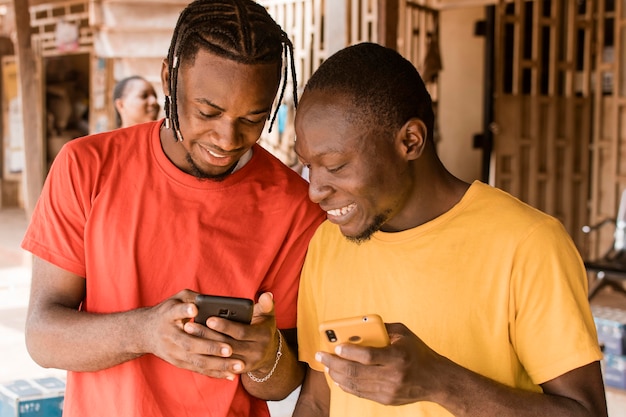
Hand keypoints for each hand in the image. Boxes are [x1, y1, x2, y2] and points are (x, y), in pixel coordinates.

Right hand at [140, 289, 240, 378]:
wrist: (144, 333)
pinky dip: (215, 372)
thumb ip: (192, 297)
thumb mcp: (175, 299)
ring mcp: (174, 352)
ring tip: (238, 365)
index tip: (194, 308)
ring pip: (197, 361)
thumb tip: (212, 300)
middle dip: (211, 347)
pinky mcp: (179, 362)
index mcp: (168, 316)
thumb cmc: (167, 312)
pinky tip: (230, 374)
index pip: (175, 312)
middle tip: (230, 348)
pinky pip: (199, 369)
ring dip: (218, 364)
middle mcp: (170, 336)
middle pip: (190, 343)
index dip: (184, 310)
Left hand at [182, 292, 280, 379]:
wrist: (269, 354)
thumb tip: (266, 295)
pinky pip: (221, 365)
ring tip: (187, 335)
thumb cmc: (263, 328)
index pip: (241, 332)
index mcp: (263, 335)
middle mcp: (257, 351)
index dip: (225, 326)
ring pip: (222, 356)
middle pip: (228, 344)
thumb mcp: (268, 315)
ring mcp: (248, 363)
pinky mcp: (239, 370)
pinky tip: (193, 349)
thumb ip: (267, 304)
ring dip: (203, 346)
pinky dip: (207, 357)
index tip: (209, 319)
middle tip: (189, 326)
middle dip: (208, 335)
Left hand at [316, 322, 442, 405]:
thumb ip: (381, 328)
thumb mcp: (403, 334)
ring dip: (336, 375)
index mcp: (398, 356)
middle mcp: (393, 375)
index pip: (368, 356)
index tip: (335, 347)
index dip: (349, 352)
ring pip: (355, 384)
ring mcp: (389, 391)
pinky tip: (337, 377)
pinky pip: (360, 393)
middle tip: (321, 356)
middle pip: (356, 372)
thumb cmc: (417, 352)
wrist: (436, 380)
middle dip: (334, 363)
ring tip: (326, 366)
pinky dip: (346, 385)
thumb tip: (356, 326)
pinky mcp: (386, 400)